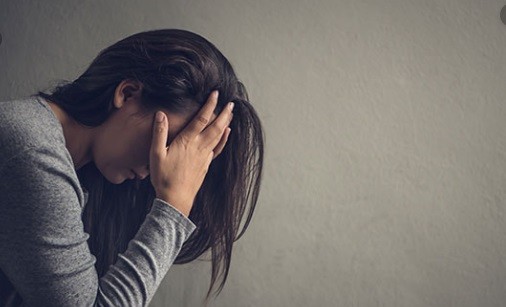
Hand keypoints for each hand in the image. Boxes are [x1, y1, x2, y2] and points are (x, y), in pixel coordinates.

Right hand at [149, 91, 233, 215]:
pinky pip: (218, 148)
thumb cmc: (163, 177)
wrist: (175, 198)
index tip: (215, 94)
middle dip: (224, 113)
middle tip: (230, 102)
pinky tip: (226, 133)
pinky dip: (223, 139)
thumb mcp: (156, 154)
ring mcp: (204, 156)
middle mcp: (199, 147)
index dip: (209, 105)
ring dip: (225, 123)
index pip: (201, 118)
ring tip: (231, 113)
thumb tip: (161, 114)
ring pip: (218, 136)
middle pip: (215, 126)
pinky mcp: (206, 164)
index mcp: (187, 141)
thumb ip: (159, 133)